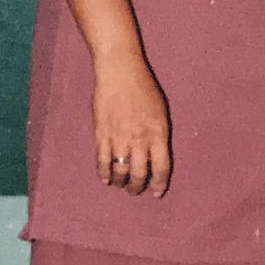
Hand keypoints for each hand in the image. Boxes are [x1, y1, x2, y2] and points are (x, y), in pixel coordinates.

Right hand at [92, 50, 171, 194]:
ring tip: (121, 185)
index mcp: (158, 133)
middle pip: (140, 174)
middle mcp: (140, 139)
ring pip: (121, 171)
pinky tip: (106, 179)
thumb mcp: (160, 111)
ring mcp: (119, 137)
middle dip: (138, 187)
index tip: (157, 192)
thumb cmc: (143, 88)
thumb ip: (158, 134)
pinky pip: (102, 161)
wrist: (119, 72)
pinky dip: (104, 173)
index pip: (162, 167)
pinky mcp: (102, 134)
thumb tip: (155, 155)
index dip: (159, 183)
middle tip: (136, 191)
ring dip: (121, 183)